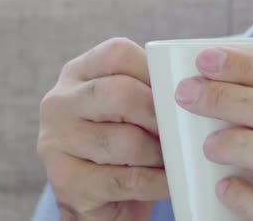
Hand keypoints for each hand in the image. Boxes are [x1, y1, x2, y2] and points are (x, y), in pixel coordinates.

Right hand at [37, 38, 167, 220]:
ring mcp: (56, 141)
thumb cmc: (125, 142)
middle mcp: (59, 102)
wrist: (99, 199)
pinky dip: (156, 182)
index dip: (156, 71)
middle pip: (121, 93)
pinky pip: (125, 179)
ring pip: (125, 140)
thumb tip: (195, 87)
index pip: (118, 54)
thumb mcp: (130, 107)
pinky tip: (170, 183)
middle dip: (160, 115)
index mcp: (78, 73)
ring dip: (160, 153)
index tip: (180, 93)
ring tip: (176, 158)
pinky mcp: (65, 181)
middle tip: (182, 130)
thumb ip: (150, 88)